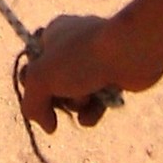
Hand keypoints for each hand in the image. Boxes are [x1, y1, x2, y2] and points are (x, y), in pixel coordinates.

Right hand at [17, 14, 160, 132]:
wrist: (131, 52)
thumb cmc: (82, 58)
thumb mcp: (42, 79)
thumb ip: (31, 104)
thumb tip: (48, 127)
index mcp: (52, 36)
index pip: (31, 65)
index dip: (31, 84)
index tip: (38, 91)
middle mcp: (71, 47)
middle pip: (52, 86)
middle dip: (57, 98)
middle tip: (64, 96)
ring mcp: (93, 64)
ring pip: (74, 98)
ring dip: (78, 104)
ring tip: (88, 96)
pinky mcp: (111, 79)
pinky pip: (95, 104)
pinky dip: (94, 111)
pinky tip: (98, 109)